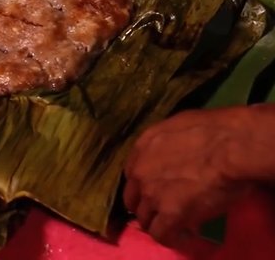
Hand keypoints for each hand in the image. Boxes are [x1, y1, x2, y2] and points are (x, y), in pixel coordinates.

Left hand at [123, 108, 257, 249]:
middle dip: (146, 205)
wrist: (230, 147)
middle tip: (165, 209)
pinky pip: (161, 234)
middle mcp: (140, 171)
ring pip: (144, 219)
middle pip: (133, 198)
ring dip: (158, 222)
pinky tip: (185, 234)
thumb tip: (174, 154)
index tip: (158, 188)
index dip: (144, 183)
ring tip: (178, 224)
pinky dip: (172, 238)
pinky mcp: (169, 214)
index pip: (132, 173)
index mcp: (142, 146)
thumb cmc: (212, 130)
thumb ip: (166, 144)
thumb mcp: (177, 126)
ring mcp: (152, 193)